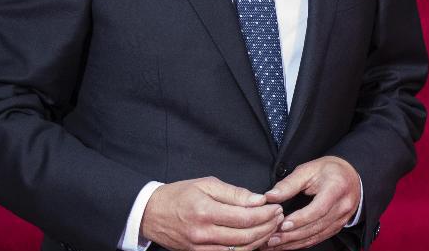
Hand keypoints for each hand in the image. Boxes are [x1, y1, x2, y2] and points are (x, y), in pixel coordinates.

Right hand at [141, 176, 283, 250]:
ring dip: (259, 240)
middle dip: (267, 227)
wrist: (151, 214)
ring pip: (239, 250)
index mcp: (205, 211)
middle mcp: (203, 233)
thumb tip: (258, 200)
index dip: (265, 213)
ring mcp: (200, 247)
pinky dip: (245, 250)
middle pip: (245, 236)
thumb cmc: (179, 195)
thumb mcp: (206, 184)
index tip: (276, 207)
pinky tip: (254, 240)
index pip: (245, 217)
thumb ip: (234, 193)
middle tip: (278, 217)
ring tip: (271, 228)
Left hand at [263, 156, 360, 249]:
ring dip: (294, 242)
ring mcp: (342, 218)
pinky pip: (319, 238)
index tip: (282, 224)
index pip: (319, 209)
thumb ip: (289, 184)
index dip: (300, 219)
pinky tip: (288, 244)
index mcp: (336, 188)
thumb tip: (270, 196)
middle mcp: (343, 206)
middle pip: (316, 225)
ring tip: (275, 244)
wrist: (350, 175)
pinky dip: (302, 243)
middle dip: (292, 235)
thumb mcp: (308, 169)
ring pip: (317, 235)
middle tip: (271, 239)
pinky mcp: (338, 226)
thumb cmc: (328, 170)